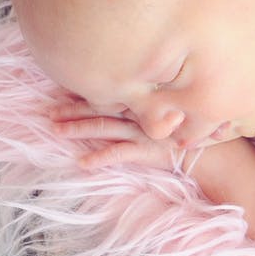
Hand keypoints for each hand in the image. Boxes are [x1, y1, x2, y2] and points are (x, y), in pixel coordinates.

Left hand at [47, 94, 178, 170]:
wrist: (206, 149)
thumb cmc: (186, 130)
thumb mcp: (166, 110)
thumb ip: (147, 104)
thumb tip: (124, 102)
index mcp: (139, 102)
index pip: (106, 96)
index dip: (84, 95)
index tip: (61, 92)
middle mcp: (136, 113)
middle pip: (99, 109)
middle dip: (71, 110)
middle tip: (48, 111)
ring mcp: (139, 131)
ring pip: (103, 128)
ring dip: (78, 129)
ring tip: (56, 130)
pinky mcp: (145, 150)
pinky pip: (118, 154)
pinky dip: (100, 158)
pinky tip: (82, 163)